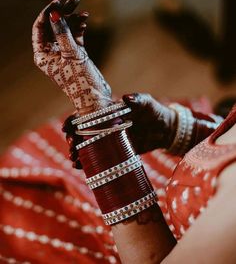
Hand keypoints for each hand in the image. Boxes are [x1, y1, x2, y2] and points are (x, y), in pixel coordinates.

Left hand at [32, 0, 111, 114]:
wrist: (96, 98)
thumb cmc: (81, 81)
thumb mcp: (71, 55)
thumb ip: (64, 34)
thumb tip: (54, 14)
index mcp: (43, 55)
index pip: (40, 28)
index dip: (48, 13)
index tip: (58, 2)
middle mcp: (51, 53)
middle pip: (54, 27)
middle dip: (63, 13)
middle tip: (74, 0)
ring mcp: (64, 54)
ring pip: (66, 30)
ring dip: (74, 19)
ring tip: (83, 10)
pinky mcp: (76, 55)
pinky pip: (76, 37)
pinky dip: (80, 28)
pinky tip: (86, 20)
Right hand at [62, 93, 176, 167]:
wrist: (165, 130)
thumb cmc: (154, 111)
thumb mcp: (147, 102)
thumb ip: (137, 99)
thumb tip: (126, 98)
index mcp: (109, 112)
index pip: (87, 114)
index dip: (74, 120)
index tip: (67, 128)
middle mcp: (106, 125)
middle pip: (83, 131)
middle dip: (73, 140)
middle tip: (71, 148)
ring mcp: (109, 139)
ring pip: (88, 145)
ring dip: (78, 152)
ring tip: (74, 161)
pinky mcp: (116, 151)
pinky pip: (99, 157)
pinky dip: (89, 162)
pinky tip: (81, 167)